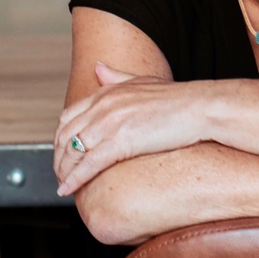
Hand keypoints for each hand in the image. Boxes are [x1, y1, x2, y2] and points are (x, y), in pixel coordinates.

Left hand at [53, 63, 201, 195]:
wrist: (200, 107)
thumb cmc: (178, 98)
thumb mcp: (142, 81)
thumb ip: (116, 76)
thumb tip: (97, 67)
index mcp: (106, 92)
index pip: (68, 117)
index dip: (60, 138)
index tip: (63, 153)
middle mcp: (103, 106)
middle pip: (64, 136)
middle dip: (58, 158)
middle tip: (61, 173)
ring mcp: (110, 123)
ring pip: (72, 152)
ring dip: (63, 171)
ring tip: (64, 185)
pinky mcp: (121, 142)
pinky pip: (88, 164)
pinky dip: (74, 179)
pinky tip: (68, 190)